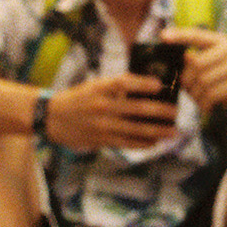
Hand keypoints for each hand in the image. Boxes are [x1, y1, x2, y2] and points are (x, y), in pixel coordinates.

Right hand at [40, 72, 180, 153]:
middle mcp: (102, 106)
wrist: (51, 117)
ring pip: (135, 130)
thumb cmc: (78, 98)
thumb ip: (116, 86)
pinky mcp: (101, 140)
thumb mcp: (94, 85)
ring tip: (172, 131)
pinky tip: (155, 142)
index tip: (160, 85)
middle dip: (160, 111)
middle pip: (136, 109)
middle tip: (176, 112)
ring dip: (157, 131)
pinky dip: (143, 143)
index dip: (143, 84)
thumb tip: (146, 87)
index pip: (125, 83)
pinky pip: (126, 143)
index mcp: (100, 88)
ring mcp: (102, 125)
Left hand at [169, 29, 226, 121]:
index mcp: (222, 41)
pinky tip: (207, 108)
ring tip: (199, 101)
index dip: (179, 35)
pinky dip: (204, 103)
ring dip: (196, 95)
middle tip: (189, 93)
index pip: (197, 34)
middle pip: (195, 64)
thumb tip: (183, 58)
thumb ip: (201, 61)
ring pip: (202, 81)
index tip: (163, 36)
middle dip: (187, 82)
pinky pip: (211, 93)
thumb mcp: (217, 67)